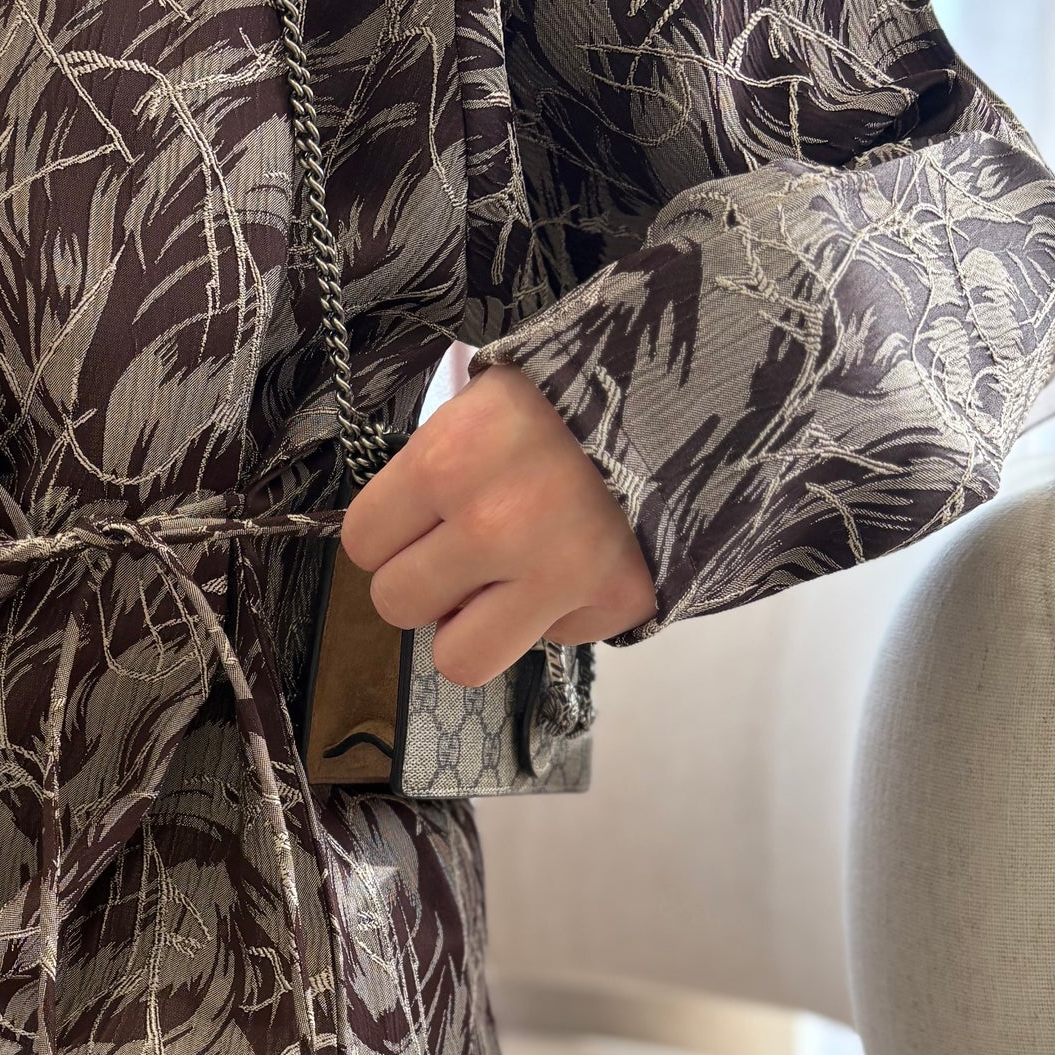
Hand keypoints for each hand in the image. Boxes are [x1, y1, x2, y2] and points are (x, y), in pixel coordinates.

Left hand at [338, 364, 655, 684]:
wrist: (691, 396)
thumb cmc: (568, 397)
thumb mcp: (483, 402)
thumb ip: (432, 471)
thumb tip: (393, 546)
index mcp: (447, 458)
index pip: (363, 542)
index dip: (389, 535)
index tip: (422, 519)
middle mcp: (494, 524)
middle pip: (398, 604)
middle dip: (427, 583)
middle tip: (468, 550)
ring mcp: (558, 572)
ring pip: (459, 658)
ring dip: (477, 626)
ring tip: (510, 579)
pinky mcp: (614, 603)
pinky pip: (547, 644)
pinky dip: (559, 615)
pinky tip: (582, 564)